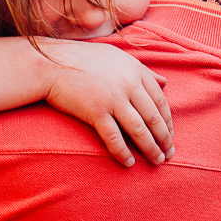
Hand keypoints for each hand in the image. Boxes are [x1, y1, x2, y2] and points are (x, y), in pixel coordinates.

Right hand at [40, 41, 172, 166]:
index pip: (160, 101)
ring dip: (150, 148)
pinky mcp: (95, 112)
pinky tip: (129, 163)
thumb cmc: (82, 58)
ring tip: (156, 161)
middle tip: (169, 154)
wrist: (50, 63)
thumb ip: (143, 70)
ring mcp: (112, 99)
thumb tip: (165, 82)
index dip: (168, 121)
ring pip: (139, 130)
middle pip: (153, 118)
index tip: (170, 135)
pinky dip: (123, 153)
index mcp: (135, 70)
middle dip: (164, 139)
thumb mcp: (117, 57)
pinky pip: (114, 138)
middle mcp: (128, 84)